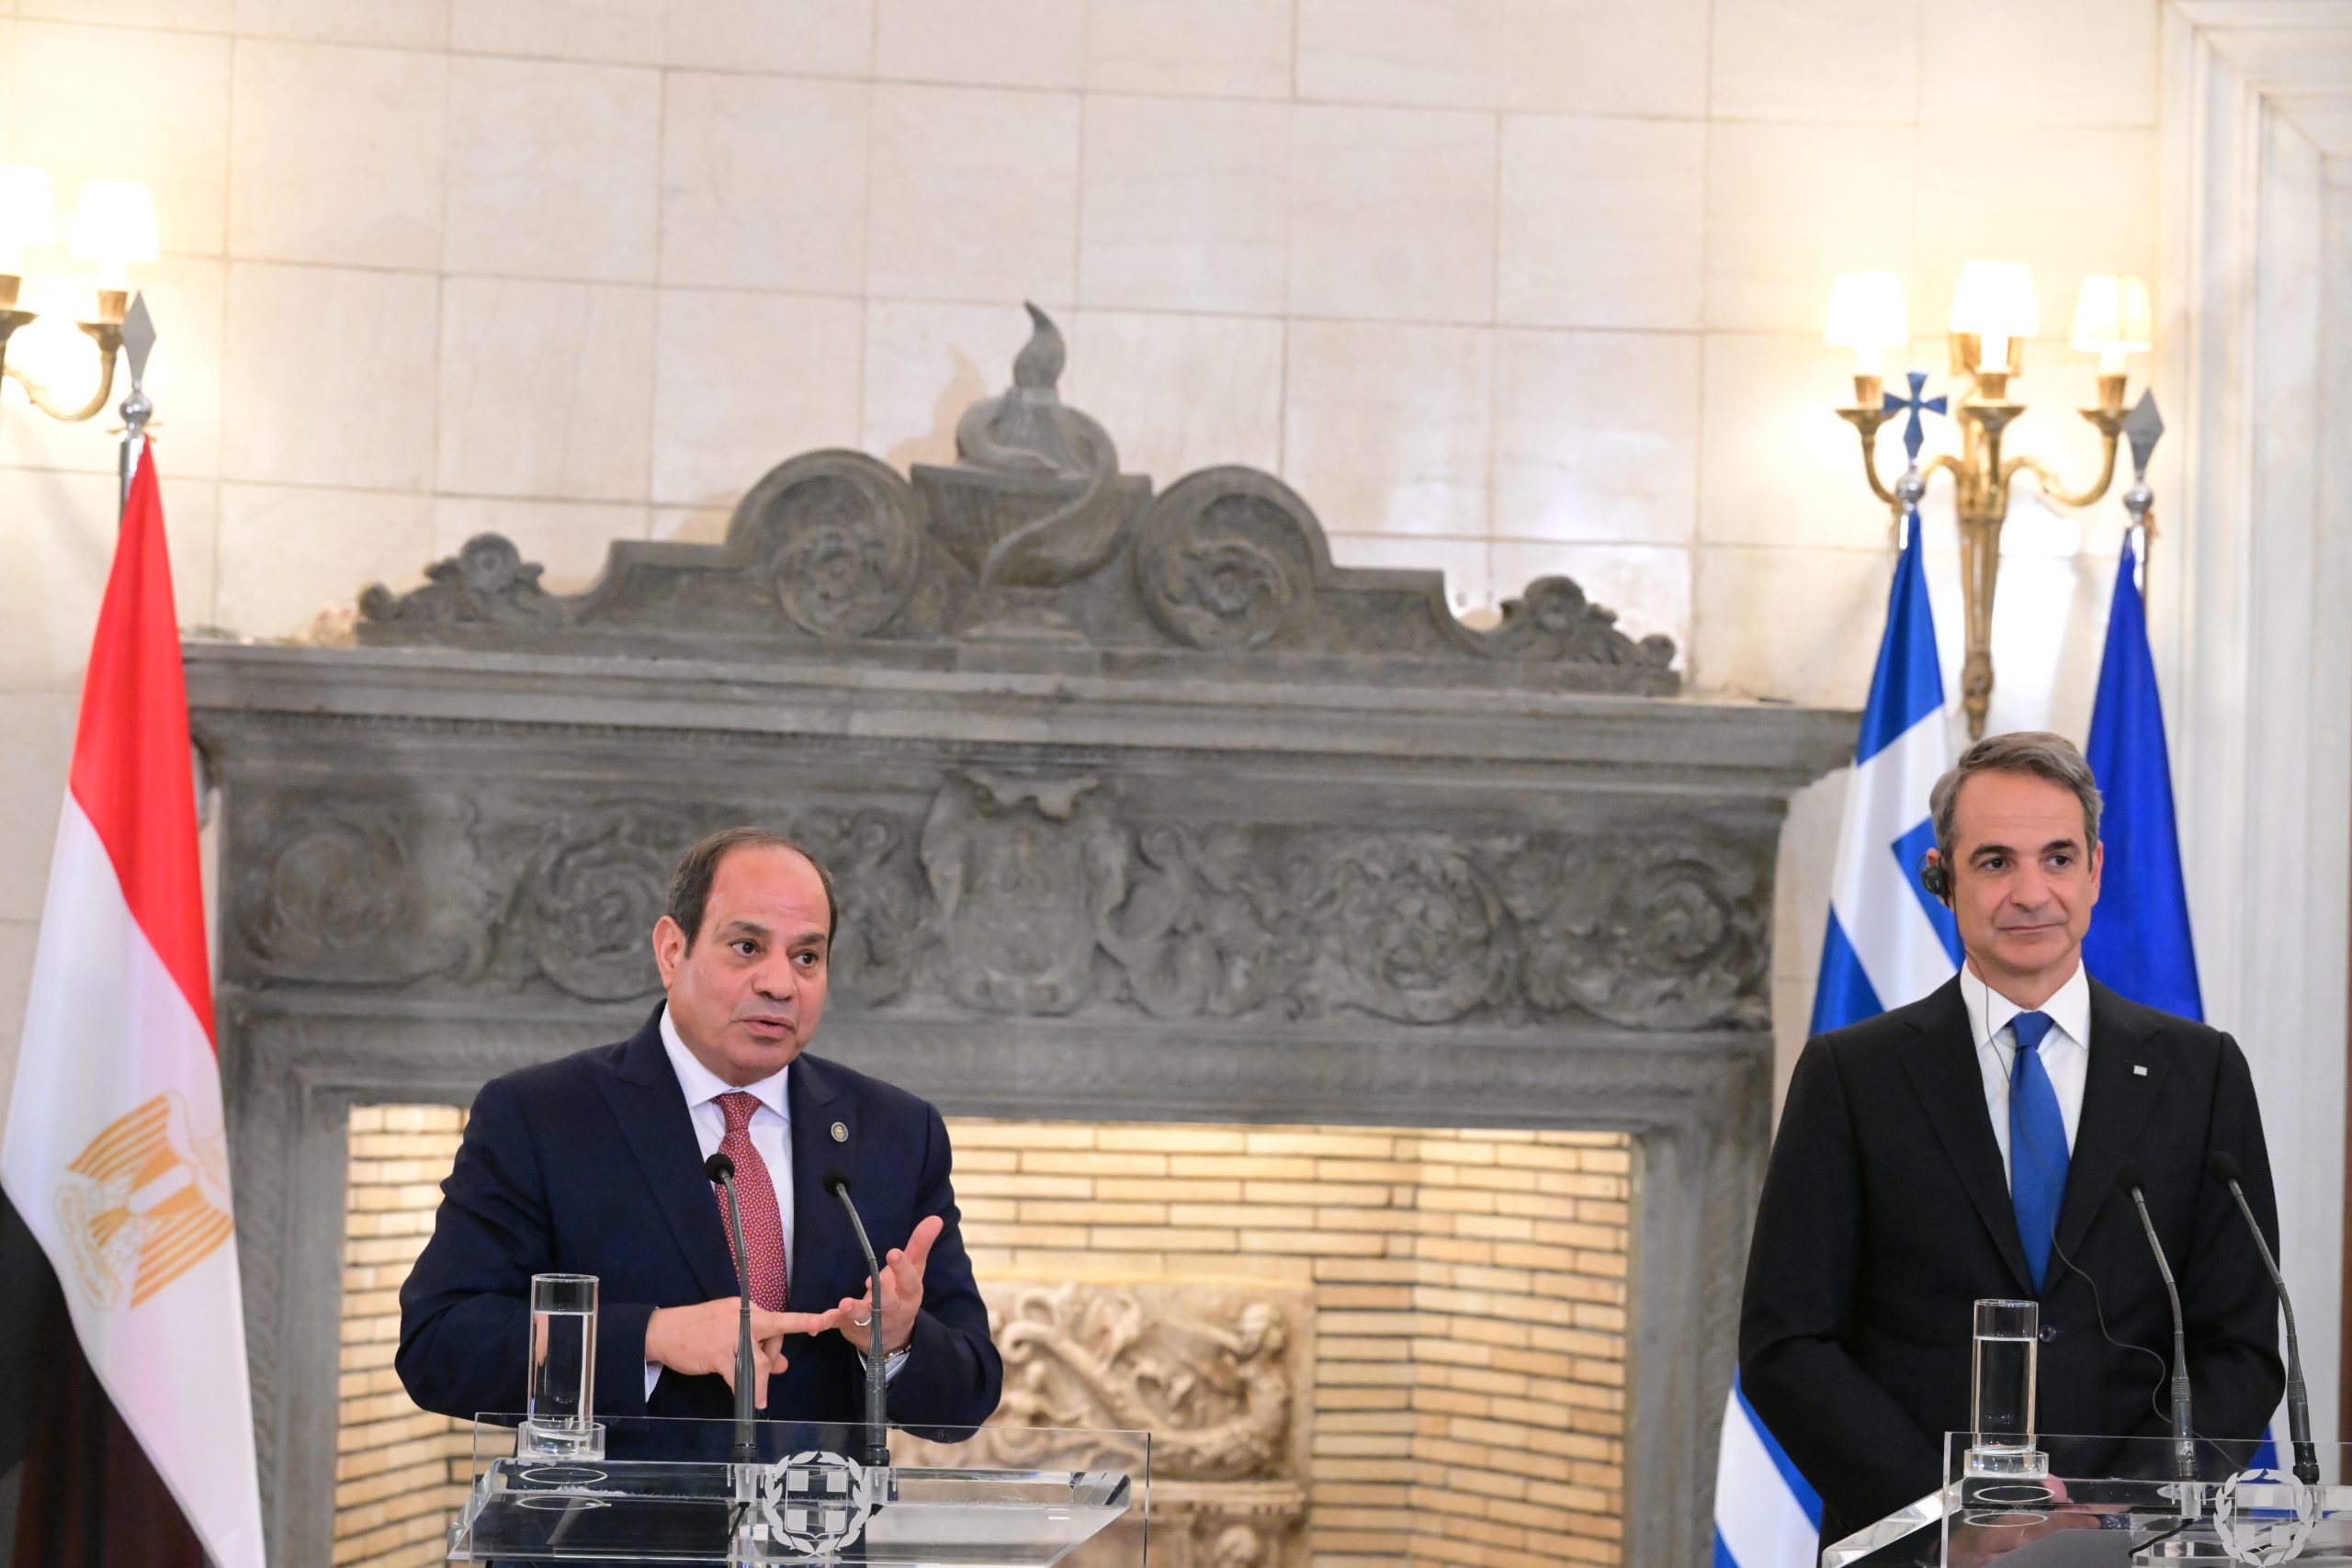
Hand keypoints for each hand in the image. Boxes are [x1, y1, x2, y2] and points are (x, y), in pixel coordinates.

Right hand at [644, 1299, 828, 1408]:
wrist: (663, 1330)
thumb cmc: (698, 1330)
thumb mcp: (730, 1332)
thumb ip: (757, 1345)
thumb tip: (781, 1364)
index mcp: (746, 1309)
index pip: (778, 1318)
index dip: (802, 1321)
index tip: (822, 1323)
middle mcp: (742, 1317)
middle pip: (775, 1332)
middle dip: (781, 1352)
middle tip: (780, 1366)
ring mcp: (730, 1334)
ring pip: (759, 1359)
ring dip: (762, 1381)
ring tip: (761, 1396)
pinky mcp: (717, 1353)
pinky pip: (740, 1375)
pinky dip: (748, 1391)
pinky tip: (752, 1400)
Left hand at [833, 1214, 944, 1356]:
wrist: (893, 1336)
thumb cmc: (903, 1294)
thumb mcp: (914, 1270)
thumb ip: (920, 1245)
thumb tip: (935, 1218)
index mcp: (908, 1294)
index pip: (909, 1281)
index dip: (902, 1268)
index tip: (893, 1253)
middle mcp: (892, 1310)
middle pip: (889, 1303)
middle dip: (882, 1295)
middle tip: (871, 1282)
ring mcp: (871, 1321)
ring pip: (863, 1317)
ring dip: (853, 1310)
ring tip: (844, 1304)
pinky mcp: (850, 1327)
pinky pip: (837, 1325)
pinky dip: (825, 1323)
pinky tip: (815, 1324)